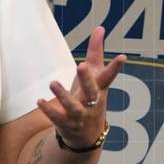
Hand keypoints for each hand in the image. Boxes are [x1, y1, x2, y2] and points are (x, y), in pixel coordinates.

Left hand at [38, 26, 126, 148]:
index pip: (109, 77)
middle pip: (91, 91)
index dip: (116, 67)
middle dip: (87, 79)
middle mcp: (92, 102)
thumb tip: (100, 28)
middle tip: (81, 65)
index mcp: (99, 89)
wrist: (88, 136)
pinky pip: (57, 118)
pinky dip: (49, 110)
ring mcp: (80, 115)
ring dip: (63, 95)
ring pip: (73, 106)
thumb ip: (95, 52)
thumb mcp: (94, 77)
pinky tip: (40, 101)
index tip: (123, 57)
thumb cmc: (91, 97)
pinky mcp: (67, 125)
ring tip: (52, 83)